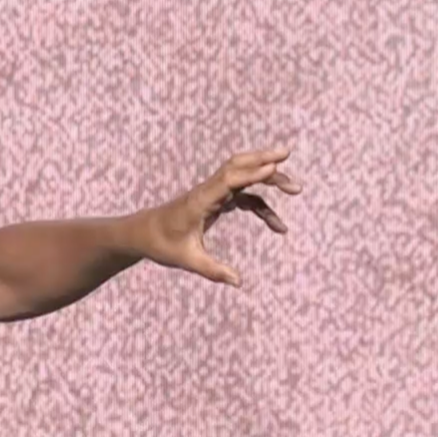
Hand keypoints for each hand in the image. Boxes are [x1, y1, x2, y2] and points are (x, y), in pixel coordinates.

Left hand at [133, 146, 302, 287]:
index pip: (227, 181)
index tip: (274, 167)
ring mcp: (213, 194)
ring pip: (243, 178)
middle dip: (262, 158)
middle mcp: (207, 192)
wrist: (143, 234)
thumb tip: (238, 282)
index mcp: (199, 201)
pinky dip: (262, 207)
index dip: (251, 172)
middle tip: (287, 154)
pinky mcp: (216, 201)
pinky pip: (243, 198)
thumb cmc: (161, 245)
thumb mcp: (186, 260)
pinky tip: (278, 225)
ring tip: (295, 188)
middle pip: (237, 167)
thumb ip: (212, 271)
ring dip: (267, 178)